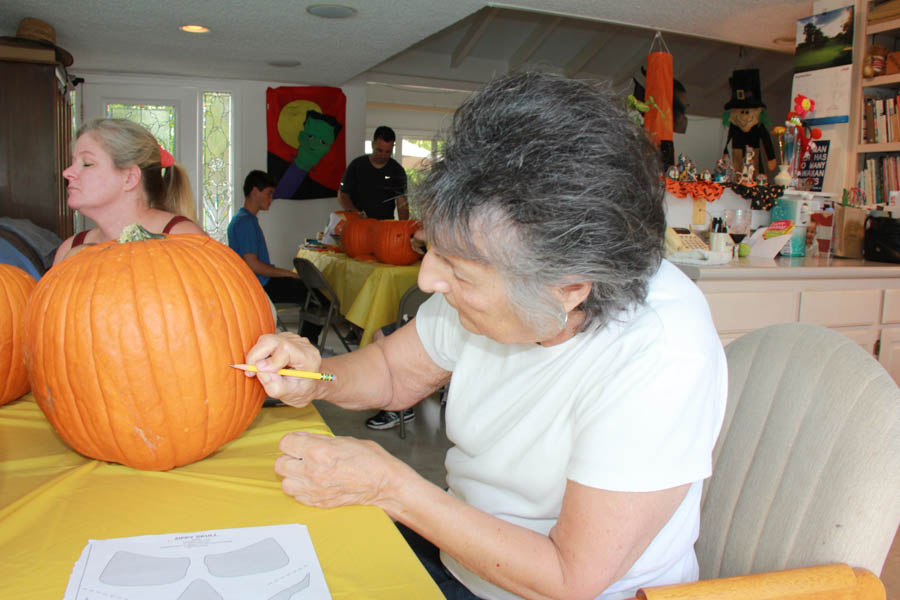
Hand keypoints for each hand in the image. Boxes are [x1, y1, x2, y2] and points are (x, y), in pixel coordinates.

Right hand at [244, 332, 321, 406]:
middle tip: (251, 372)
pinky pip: (266, 343)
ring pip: (266, 340)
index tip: (260, 372)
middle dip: (256, 356)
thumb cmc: (302, 390)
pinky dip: (261, 354)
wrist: (310, 384)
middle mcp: (301, 345)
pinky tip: (267, 365)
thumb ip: (275, 386)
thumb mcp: (290, 395)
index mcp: (308, 357)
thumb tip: (260, 371)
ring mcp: (292, 340)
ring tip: (261, 371)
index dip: (270, 360)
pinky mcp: (284, 339)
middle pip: (272, 341)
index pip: (285, 349)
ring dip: (258, 356)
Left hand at [275, 432, 404, 508]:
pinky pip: (297, 496)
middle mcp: (313, 471)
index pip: (285, 443)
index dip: (291, 441)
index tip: (298, 442)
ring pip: (285, 483)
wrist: (383, 483)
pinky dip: (301, 490)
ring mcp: (315, 489)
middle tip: (300, 457)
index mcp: (319, 451)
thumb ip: (319, 440)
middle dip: (290, 458)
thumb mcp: (343, 439)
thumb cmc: (370, 460)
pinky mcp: (319, 502)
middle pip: (280, 464)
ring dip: (293, 476)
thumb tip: (303, 440)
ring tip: (305, 472)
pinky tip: (312, 483)